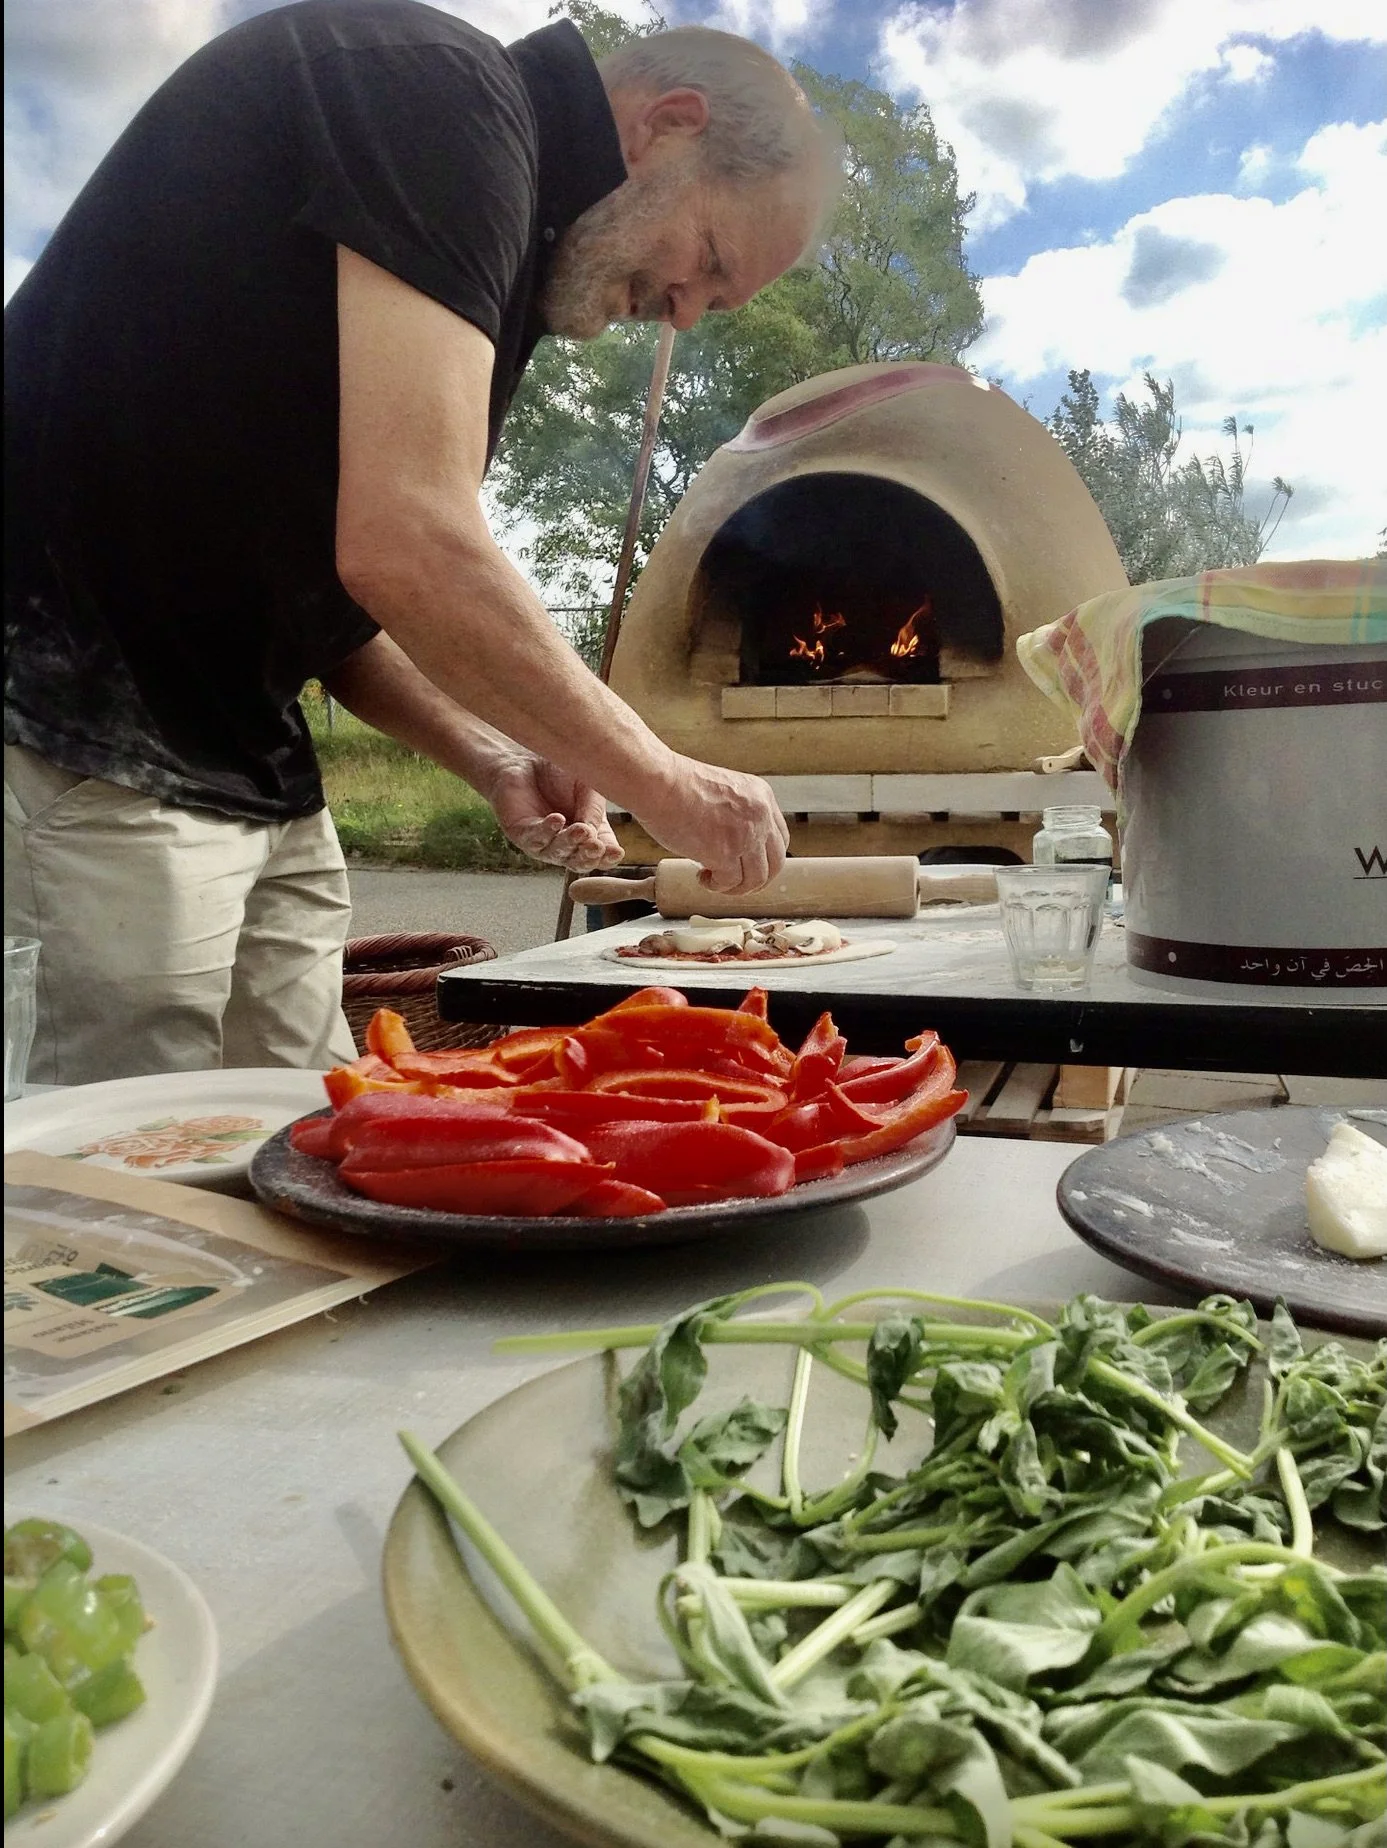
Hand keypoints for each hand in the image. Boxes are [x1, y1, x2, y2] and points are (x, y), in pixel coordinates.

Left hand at [485, 754, 623, 873]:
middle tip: (596, 846)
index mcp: (591, 836)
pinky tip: (557, 820)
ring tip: (579, 830)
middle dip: (588, 856)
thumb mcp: (589, 788)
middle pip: (579, 862)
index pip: (602, 856)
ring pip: (557, 853)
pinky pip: (534, 838)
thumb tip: (592, 834)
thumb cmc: (565, 773)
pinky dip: (546, 831)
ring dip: (569, 842)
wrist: (533, 757)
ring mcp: (544, 843)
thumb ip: (593, 810)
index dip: (609, 857)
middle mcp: (568, 845)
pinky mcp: (521, 835)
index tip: (616, 852)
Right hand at [630, 755, 789, 894]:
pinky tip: (702, 877)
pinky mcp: (725, 853)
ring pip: (756, 879)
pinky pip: (730, 883)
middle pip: (776, 862)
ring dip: (735, 887)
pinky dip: (716, 886)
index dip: (765, 858)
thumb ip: (738, 815)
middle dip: (756, 879)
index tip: (748, 865)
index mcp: (761, 796)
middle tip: (735, 882)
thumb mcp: (723, 792)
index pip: (779, 838)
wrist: (659, 782)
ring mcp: (745, 835)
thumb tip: (736, 846)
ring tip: (713, 880)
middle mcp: (760, 816)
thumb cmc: (677, 785)